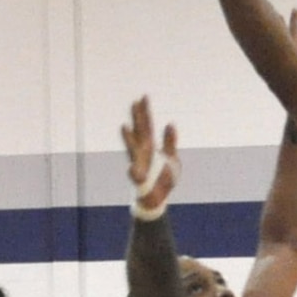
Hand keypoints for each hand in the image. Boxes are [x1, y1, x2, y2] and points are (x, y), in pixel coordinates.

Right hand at [122, 96, 179, 213]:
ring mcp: (139, 164)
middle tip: (134, 103)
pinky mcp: (139, 178)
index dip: (146, 112)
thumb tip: (170, 123)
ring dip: (129, 139)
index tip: (143, 97)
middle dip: (137, 119)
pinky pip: (136, 175)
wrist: (158, 199)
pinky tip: (132, 169)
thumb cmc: (163, 178)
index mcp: (151, 146)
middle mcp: (143, 152)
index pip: (148, 125)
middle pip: (139, 132)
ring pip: (133, 148)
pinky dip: (134, 173)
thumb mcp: (172, 158)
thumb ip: (170, 142)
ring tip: (124, 127)